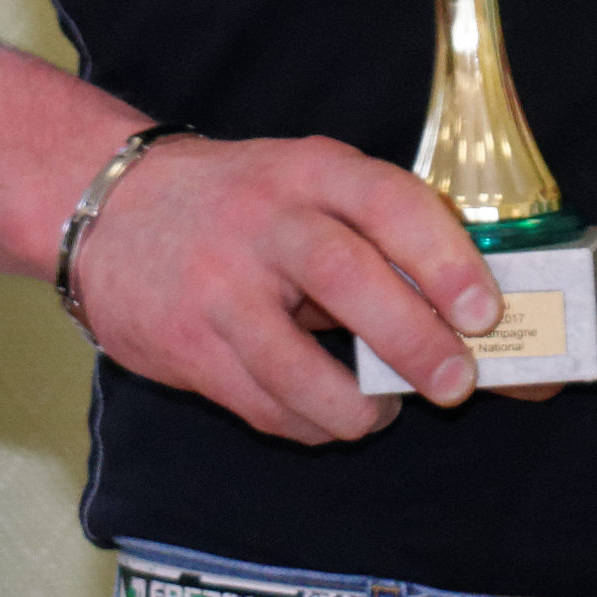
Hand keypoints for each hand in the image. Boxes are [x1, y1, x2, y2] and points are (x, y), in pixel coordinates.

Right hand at [60, 129, 507, 442]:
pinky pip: (261, 403)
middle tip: (455, 383)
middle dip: (413, 340)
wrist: (111, 207)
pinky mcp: (186, 345)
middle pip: (346, 278)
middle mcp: (264, 222)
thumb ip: (381, 239)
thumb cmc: (243, 205)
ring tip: (384, 414)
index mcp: (312, 172)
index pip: (389, 202)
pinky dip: (309, 423)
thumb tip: (485, 318)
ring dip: (356, 407)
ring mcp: (218, 286)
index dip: (444, 257)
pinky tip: (329, 416)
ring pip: (295, 365)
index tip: (484, 310)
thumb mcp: (308, 188)